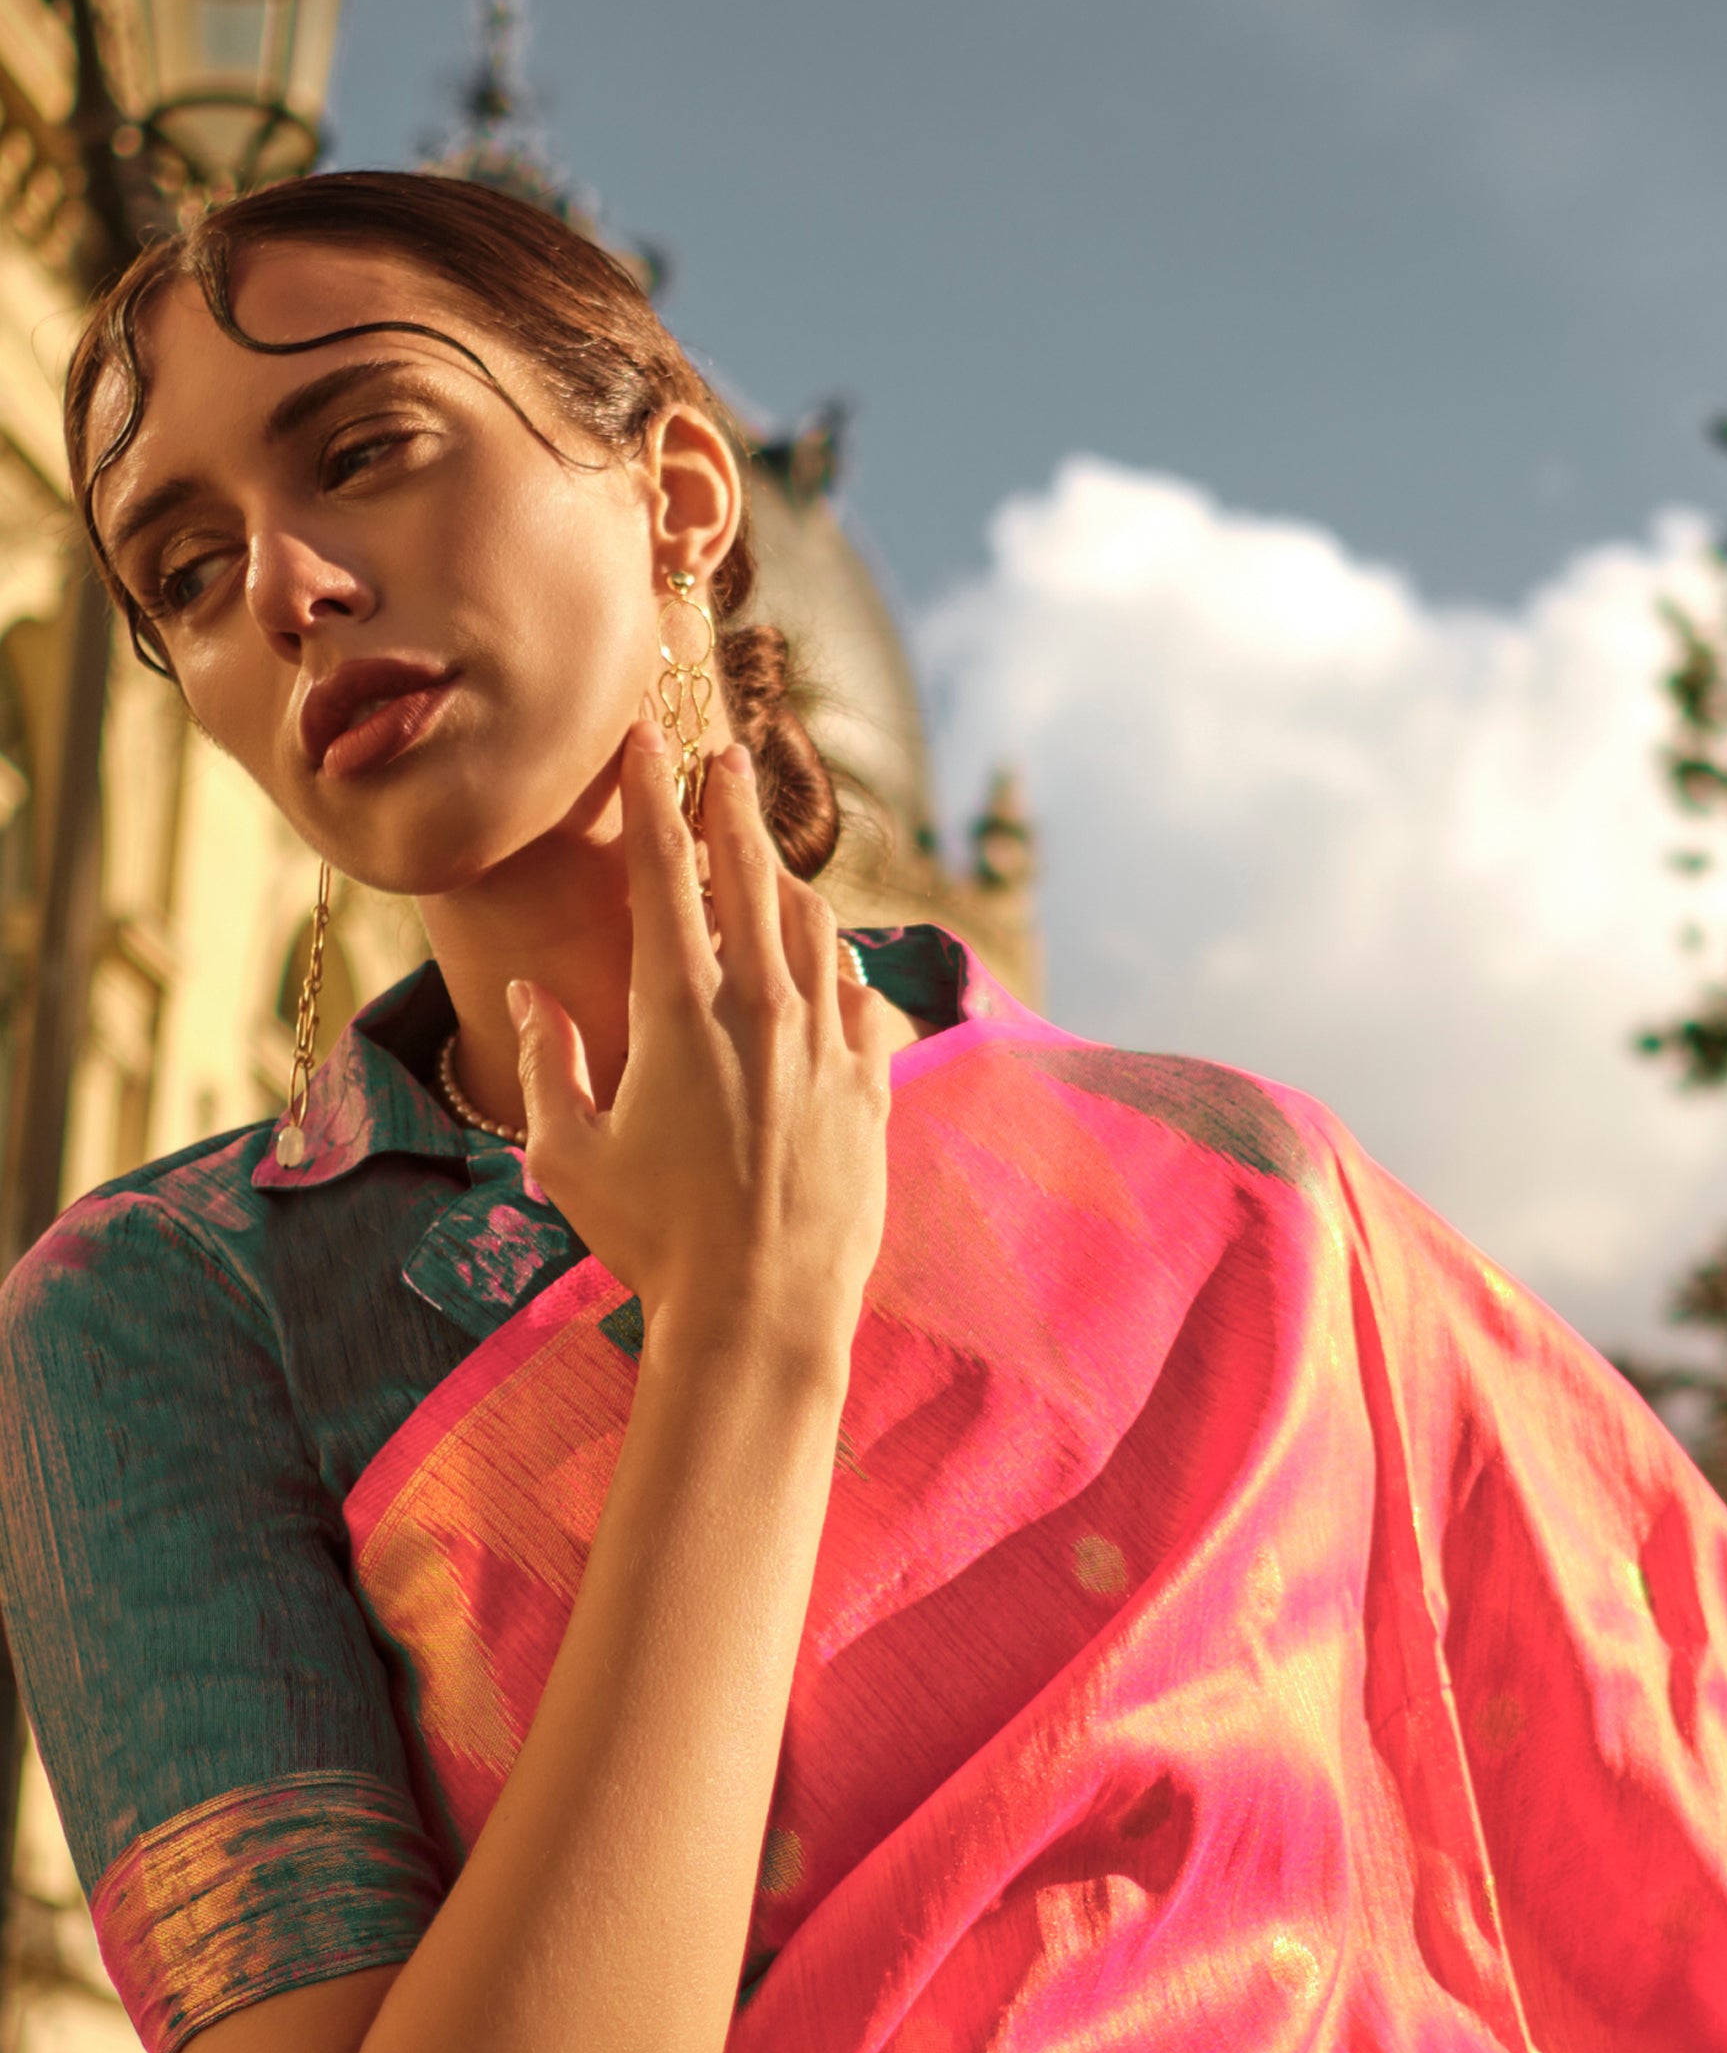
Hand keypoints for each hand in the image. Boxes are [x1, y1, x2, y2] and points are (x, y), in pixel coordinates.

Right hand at [509, 727, 892, 1363]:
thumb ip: (551, 1062)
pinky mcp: (870, 1086)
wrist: (763, 1313)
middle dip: (732, 804)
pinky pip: (857, 992)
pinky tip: (825, 952)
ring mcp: (827, 1044)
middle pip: (751, 873)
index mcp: (680, 1011)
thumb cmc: (654, 1241)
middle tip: (722, 756)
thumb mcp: (571, 1155)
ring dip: (784, 877)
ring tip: (764, 853)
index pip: (666, 872)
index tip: (645, 739)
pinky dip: (835, 957)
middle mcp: (764, 1009)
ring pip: (813, 926)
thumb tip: (531, 993)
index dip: (652, 794)